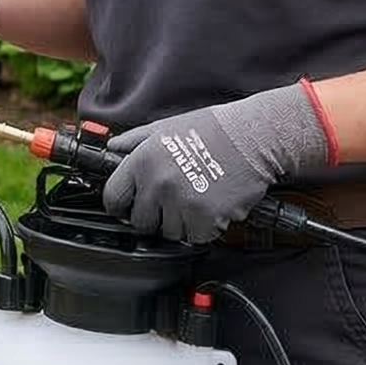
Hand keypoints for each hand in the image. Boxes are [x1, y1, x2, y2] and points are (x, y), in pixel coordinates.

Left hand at [99, 83, 333, 242]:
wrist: (253, 137)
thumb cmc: (212, 129)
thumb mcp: (165, 127)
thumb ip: (134, 140)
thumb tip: (112, 148)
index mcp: (143, 161)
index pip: (113, 198)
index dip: (120, 204)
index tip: (128, 206)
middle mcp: (158, 185)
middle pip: (140, 222)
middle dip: (153, 216)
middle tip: (170, 203)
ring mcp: (182, 204)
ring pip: (169, 233)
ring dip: (180, 223)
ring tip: (195, 200)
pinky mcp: (207, 220)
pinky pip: (195, 237)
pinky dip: (203, 228)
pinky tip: (211, 206)